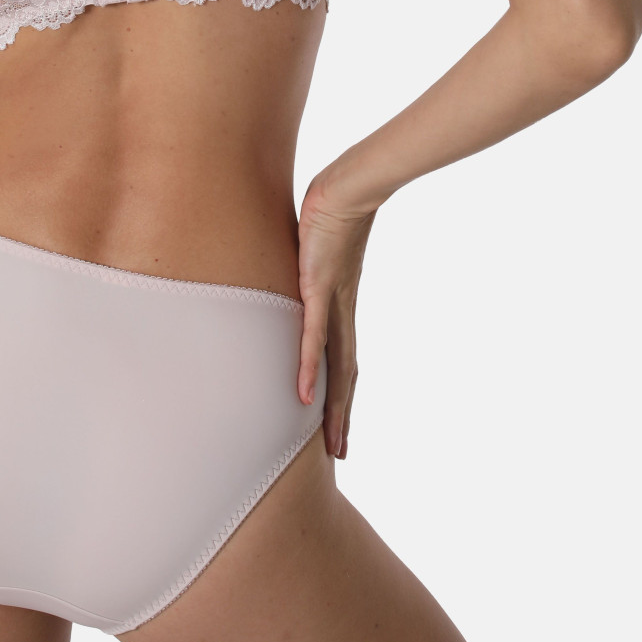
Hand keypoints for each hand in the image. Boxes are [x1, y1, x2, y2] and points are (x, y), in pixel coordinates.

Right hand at [296, 174, 378, 458]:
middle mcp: (341, 312)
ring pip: (335, 367)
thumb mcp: (313, 248)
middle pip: (346, 376)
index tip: (339, 426)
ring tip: (332, 443)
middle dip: (342, 417)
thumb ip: (302, 265)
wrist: (350, 187)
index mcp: (341, 306)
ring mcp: (331, 303)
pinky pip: (313, 336)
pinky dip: (310, 367)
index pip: (344, 361)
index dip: (342, 397)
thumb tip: (291, 266)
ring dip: (333, 408)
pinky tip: (304, 395)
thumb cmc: (332, 210)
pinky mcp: (318, 288)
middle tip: (340, 454)